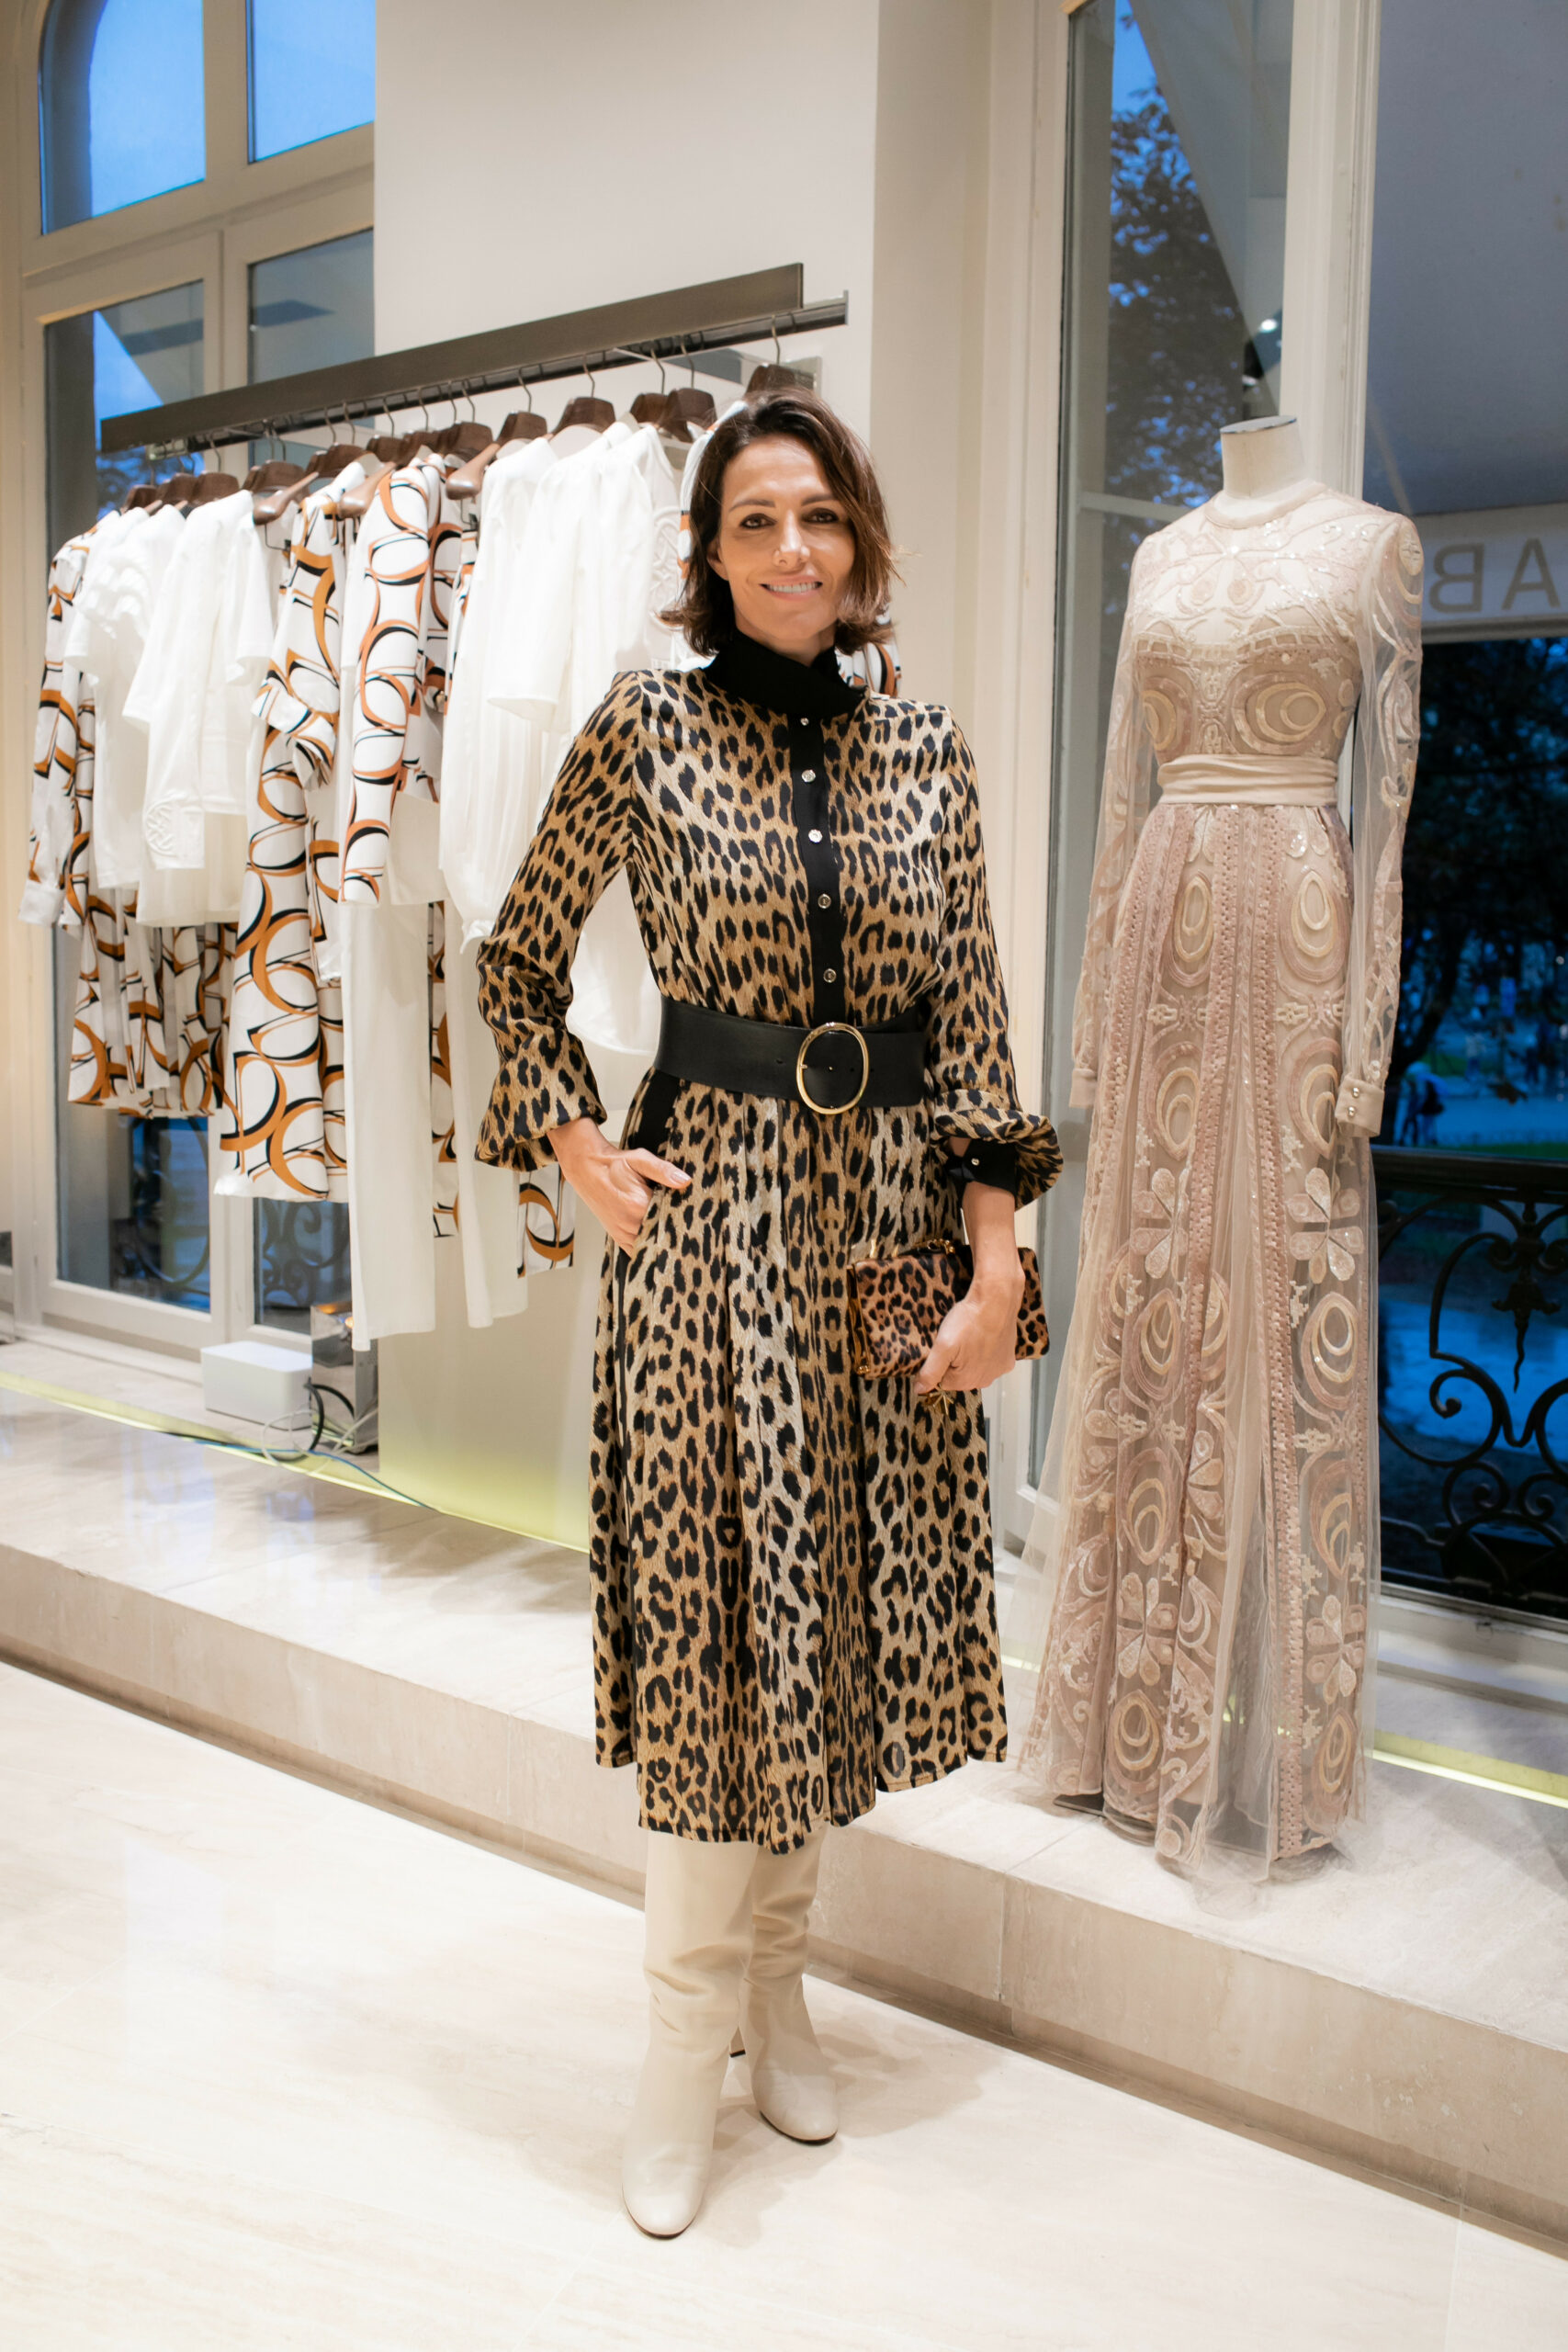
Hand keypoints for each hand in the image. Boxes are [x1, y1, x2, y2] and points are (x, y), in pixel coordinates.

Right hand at [551, 1118, 690, 1251]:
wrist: (587, 1169)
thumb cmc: (614, 1164)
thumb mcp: (640, 1160)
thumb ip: (663, 1170)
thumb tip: (685, 1180)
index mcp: (637, 1205)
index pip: (670, 1220)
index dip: (685, 1221)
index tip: (695, 1220)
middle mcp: (629, 1223)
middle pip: (662, 1237)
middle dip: (676, 1235)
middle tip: (691, 1233)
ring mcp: (622, 1233)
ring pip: (650, 1248)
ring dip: (663, 1245)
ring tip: (678, 1241)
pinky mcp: (618, 1237)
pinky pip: (637, 1251)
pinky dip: (649, 1249)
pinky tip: (660, 1245)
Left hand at [914, 1267, 1022, 1396]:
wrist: (996, 1301)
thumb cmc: (969, 1321)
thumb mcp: (943, 1346)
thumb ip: (930, 1371)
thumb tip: (919, 1390)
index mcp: (964, 1381)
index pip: (943, 1380)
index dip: (940, 1362)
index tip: (945, 1346)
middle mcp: (983, 1381)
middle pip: (960, 1376)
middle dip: (956, 1360)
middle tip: (957, 1339)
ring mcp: (997, 1371)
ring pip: (976, 1368)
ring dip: (971, 1356)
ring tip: (971, 1336)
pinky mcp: (1008, 1359)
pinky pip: (991, 1361)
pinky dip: (987, 1352)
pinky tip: (984, 1338)